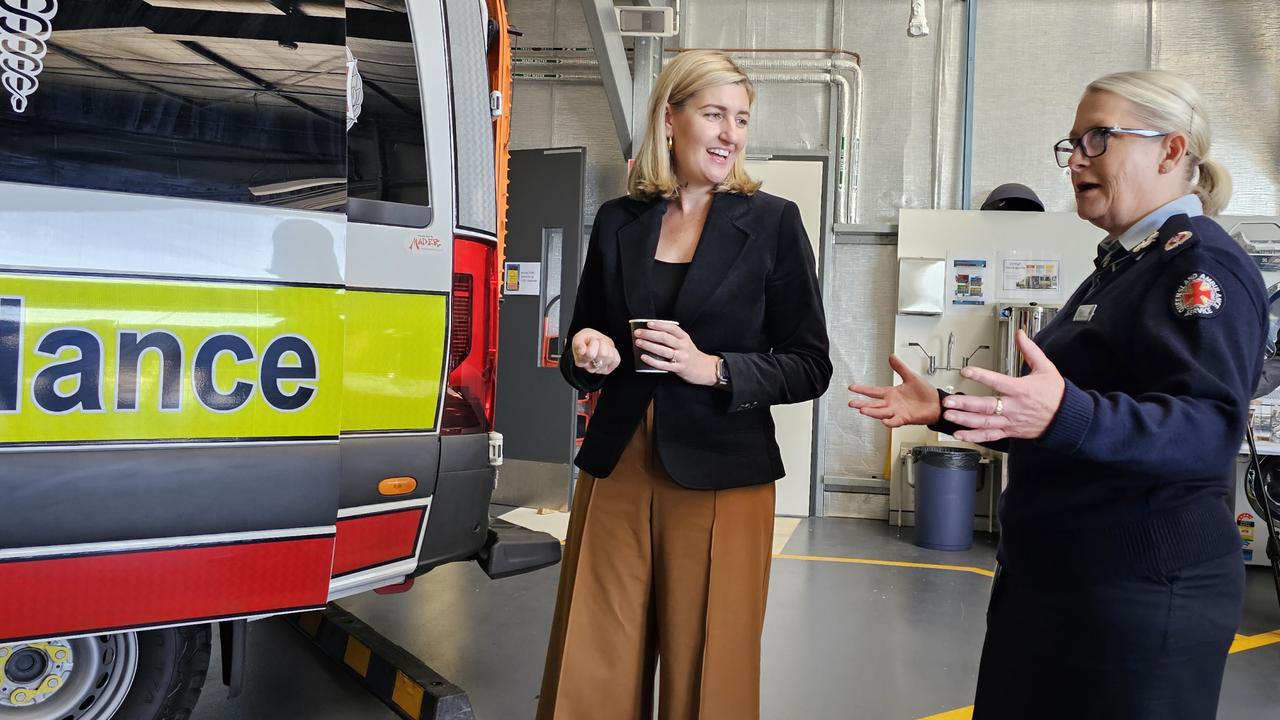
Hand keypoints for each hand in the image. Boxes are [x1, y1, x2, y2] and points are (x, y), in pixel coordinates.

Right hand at [572, 328, 620, 374]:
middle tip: (596, 342)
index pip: (591, 353)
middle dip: (601, 343)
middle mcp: (589, 368)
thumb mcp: (579, 337)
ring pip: (610, 356)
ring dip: (607, 347)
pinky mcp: (608, 370)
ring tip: (601, 346)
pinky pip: (616, 360)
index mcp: (580, 361)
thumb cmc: (585, 340)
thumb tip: (582, 350)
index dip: (593, 342)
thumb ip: (579, 343)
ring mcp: (599, 370)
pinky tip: (607, 351)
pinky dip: (613, 352)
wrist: (591, 342)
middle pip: (603, 354)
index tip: (590, 340)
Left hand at [633, 322, 717, 385]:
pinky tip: (644, 357)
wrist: (704, 368)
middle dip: (649, 334)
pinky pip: (664, 365)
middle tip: (638, 333)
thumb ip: (672, 338)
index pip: (672, 328)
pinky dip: (652, 361)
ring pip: (663, 350)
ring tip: (638, 342)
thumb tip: (651, 334)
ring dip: (649, 345)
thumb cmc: (690, 354)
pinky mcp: (679, 368)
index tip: (648, 323)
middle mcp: (683, 346)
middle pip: (665, 338)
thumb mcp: (685, 342)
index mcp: (684, 337)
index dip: (660, 325)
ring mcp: (682, 357)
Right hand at [849, 354, 941, 426]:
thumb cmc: (925, 392)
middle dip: (862, 403)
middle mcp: (892, 403)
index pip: (873, 391)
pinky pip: (895, 421)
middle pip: (873, 404)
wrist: (937, 403)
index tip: (852, 387)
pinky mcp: (905, 418)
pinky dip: (889, 422)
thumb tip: (891, 357)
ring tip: (863, 410)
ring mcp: (897, 411)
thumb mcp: (911, 376)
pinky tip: (884, 421)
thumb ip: (900, 367)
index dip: (862, 389)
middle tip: (852, 403)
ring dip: (872, 412)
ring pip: (881, 412)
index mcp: (891, 393)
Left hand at [939, 330, 1064, 442]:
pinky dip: (974, 436)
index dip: (981, 376)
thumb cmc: (1056, 394)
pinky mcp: (1010, 431)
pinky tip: (960, 434)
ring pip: (985, 422)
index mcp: (1021, 390)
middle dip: (966, 404)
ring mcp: (1010, 421)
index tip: (966, 371)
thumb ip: (1030, 351)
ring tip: (949, 416)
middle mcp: (1013, 407)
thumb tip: (1020, 334)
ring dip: (965, 420)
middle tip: (949, 400)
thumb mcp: (1046, 368)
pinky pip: (990, 435)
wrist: (1066, 418)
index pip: (997, 381)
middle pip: (986, 406)